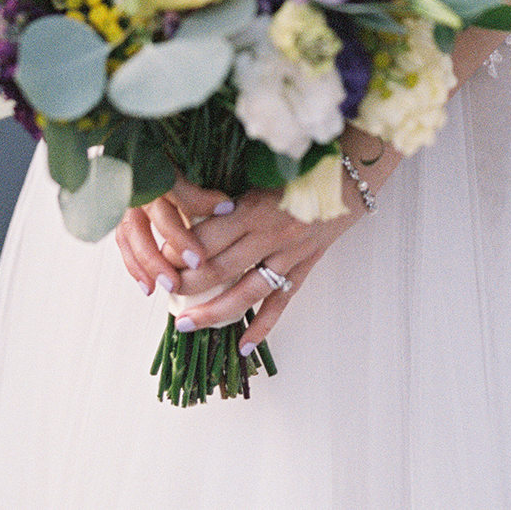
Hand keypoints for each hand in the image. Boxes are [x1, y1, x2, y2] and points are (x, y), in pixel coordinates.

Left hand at [116, 174, 364, 353]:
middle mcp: (268, 235)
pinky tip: (242, 347)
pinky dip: (263, 327)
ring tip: (185, 325)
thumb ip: (233, 188)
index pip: (206, 236)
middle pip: (217, 268)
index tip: (157, 256)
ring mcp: (288, 255)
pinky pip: (281, 302)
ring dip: (213, 312)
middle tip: (161, 292)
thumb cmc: (305, 161)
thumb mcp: (264, 167)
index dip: (178, 250)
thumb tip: (191, 204)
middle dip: (184, 284)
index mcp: (253, 206)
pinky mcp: (305, 267)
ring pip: (245, 292)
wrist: (353, 171)